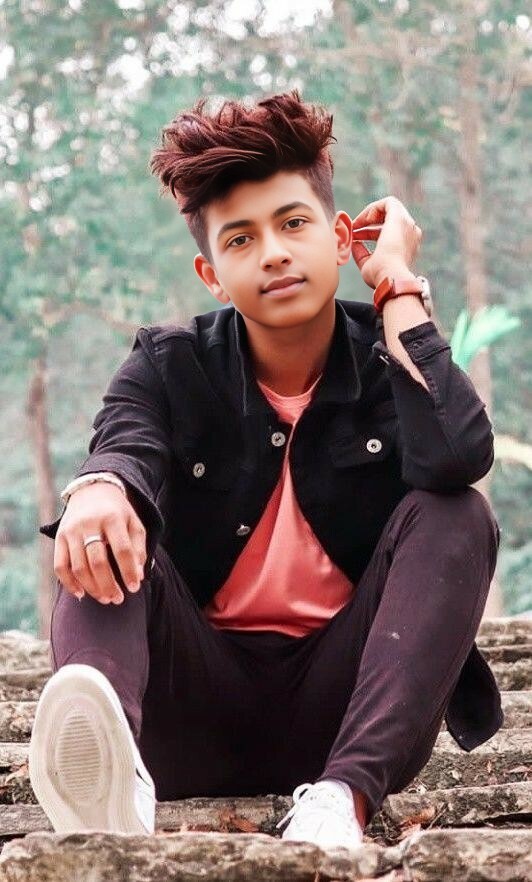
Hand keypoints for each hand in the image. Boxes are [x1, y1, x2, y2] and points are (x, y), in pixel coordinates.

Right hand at [54, 483, 146, 604]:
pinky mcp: (59, 537)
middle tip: (118, 599)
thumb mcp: (134, 523)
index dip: (129, 571)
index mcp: (112, 518)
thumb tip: (138, 576)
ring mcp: (71, 531)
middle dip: (109, 585)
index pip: (122, 550)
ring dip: (92, 587)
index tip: (135, 588)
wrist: (93, 490)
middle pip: (97, 561)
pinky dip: (69, 583)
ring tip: (105, 598)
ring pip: (78, 567)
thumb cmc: (118, 513)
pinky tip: (81, 593)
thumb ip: (138, 548)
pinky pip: (60, 565)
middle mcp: (89, 523)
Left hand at [351, 196, 421, 288]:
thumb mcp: (368, 264)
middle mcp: (410, 234)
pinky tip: (364, 219)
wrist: (390, 275)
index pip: (388, 233)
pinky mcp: (400, 216)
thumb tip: (355, 243)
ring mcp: (408, 224)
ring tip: (356, 224)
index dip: (369, 232)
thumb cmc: (380, 275)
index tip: (356, 236)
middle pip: (389, 220)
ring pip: (390, 209)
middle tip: (354, 228)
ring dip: (370, 214)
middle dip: (369, 222)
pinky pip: (388, 203)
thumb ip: (362, 252)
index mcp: (406, 246)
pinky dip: (374, 208)